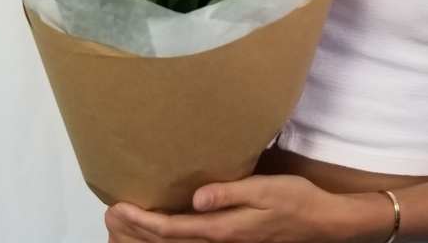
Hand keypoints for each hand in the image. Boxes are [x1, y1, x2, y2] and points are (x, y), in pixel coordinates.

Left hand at [104, 174, 358, 242]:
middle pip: (169, 241)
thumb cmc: (293, 200)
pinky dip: (168, 236)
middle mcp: (219, 240)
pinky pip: (190, 241)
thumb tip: (196, 197)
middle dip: (136, 230)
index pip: (173, 229)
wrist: (318, 221)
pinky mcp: (230, 238)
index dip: (142, 221)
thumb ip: (230, 194)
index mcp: (224, 229)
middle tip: (109, 214)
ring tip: (123, 224)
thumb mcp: (265, 190)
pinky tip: (162, 227)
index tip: (118, 207)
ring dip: (146, 236)